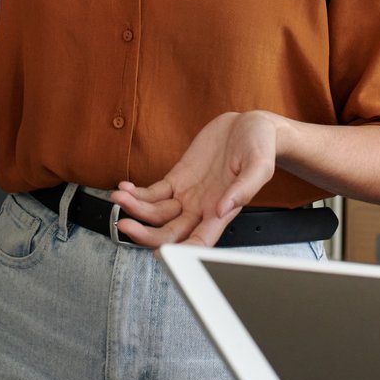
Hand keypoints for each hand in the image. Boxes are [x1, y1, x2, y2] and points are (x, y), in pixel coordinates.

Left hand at [110, 110, 280, 246]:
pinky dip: (137, 193)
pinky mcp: (178, 177)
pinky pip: (153, 192)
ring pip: (156, 213)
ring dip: (135, 208)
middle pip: (169, 233)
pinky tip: (126, 188)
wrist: (251, 125)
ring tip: (120, 197)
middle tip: (125, 225)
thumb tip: (224, 209)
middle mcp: (202, 208)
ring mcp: (187, 194)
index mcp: (222, 212)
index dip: (179, 253)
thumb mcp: (260, 166)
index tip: (160, 254)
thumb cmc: (260, 146)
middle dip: (145, 233)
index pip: (199, 242)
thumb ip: (244, 189)